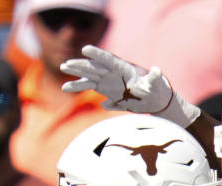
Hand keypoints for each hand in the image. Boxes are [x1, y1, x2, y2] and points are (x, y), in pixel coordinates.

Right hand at [60, 45, 200, 127]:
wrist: (155, 100)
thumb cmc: (157, 89)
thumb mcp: (157, 83)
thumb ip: (155, 77)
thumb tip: (157, 71)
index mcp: (124, 68)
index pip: (109, 60)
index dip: (97, 54)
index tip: (85, 50)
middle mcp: (114, 74)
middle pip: (94, 68)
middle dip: (80, 66)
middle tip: (66, 64)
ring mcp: (109, 83)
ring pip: (90, 79)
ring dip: (77, 81)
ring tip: (64, 83)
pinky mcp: (108, 92)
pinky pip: (92, 89)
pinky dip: (81, 88)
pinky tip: (68, 88)